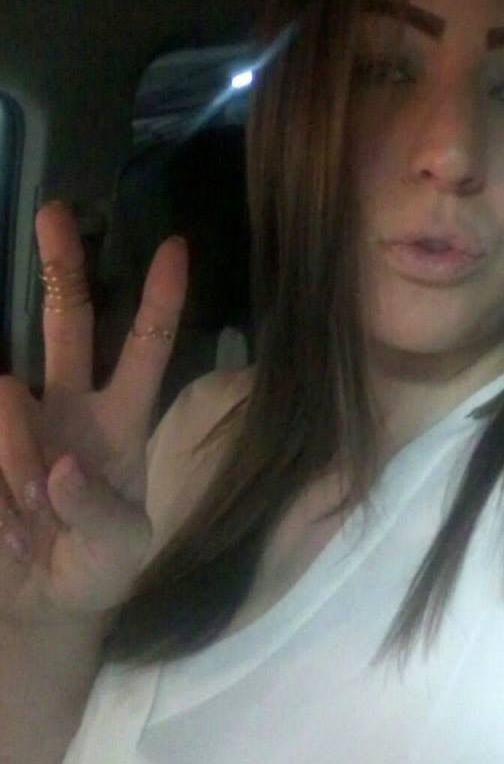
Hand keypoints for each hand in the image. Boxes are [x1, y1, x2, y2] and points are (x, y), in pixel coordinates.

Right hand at [0, 200, 187, 624]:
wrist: (41, 603)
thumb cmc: (98, 570)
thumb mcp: (122, 553)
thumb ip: (101, 515)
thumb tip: (62, 468)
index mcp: (124, 420)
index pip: (146, 347)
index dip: (160, 300)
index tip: (175, 246)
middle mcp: (72, 404)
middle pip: (68, 321)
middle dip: (62, 266)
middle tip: (55, 210)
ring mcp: (22, 420)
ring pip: (7, 387)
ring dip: (16, 455)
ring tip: (28, 517)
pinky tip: (7, 518)